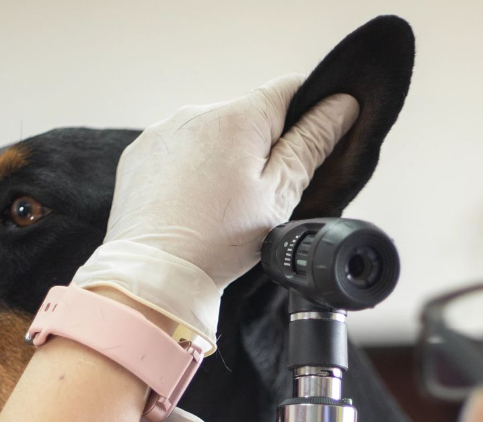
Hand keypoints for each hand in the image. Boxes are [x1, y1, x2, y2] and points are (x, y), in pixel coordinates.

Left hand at [72, 75, 358, 350]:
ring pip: (212, 134)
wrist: (155, 273)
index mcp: (239, 117)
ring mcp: (164, 131)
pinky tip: (191, 204)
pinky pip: (178, 150)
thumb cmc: (218, 240)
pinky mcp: (141, 154)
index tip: (307, 145)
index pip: (289, 89)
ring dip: (223, 157)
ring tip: (220, 204)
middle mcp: (197, 112)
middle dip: (261, 145)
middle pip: (248, 115)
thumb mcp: (280, 194)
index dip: (307, 113)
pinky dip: (189, 170)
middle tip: (259, 193)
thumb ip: (312, 144)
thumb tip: (341, 105)